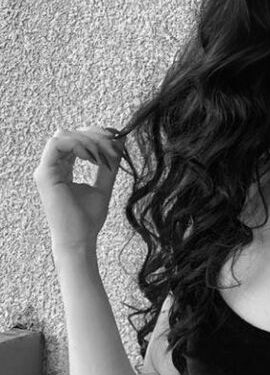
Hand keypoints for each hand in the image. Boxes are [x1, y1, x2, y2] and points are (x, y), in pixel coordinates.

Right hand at [33, 124, 125, 252]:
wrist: (80, 240)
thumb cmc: (88, 219)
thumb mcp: (104, 185)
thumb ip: (110, 163)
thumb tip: (120, 140)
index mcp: (63, 169)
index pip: (76, 141)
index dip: (95, 136)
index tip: (115, 141)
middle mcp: (52, 167)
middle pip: (70, 134)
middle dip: (94, 135)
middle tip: (113, 145)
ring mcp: (46, 170)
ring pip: (64, 135)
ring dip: (89, 140)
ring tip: (105, 156)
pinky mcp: (44, 174)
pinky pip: (57, 143)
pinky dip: (78, 145)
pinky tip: (93, 157)